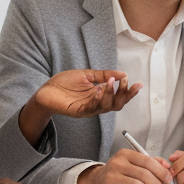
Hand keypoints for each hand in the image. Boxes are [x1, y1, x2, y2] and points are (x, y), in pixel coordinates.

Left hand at [17, 70, 141, 146]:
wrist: (45, 90)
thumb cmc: (64, 84)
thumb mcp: (87, 75)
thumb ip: (104, 75)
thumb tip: (122, 73)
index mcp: (100, 96)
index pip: (119, 97)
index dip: (129, 92)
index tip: (138, 84)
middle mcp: (97, 104)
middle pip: (117, 105)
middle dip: (125, 95)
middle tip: (127, 83)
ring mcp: (88, 108)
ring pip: (106, 107)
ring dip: (112, 94)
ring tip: (112, 82)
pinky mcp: (78, 111)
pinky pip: (92, 107)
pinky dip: (98, 98)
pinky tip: (100, 89)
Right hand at [75, 148, 172, 183]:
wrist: (95, 182)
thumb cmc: (119, 172)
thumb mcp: (132, 162)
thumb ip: (150, 162)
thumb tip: (168, 167)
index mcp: (125, 154)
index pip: (147, 160)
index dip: (161, 170)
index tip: (168, 178)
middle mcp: (117, 163)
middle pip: (143, 174)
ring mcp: (111, 177)